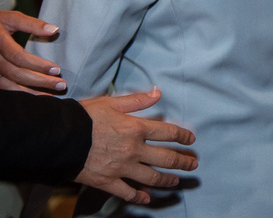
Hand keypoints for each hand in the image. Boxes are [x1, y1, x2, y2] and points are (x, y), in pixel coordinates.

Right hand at [0, 10, 66, 92]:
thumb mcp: (12, 18)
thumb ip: (32, 24)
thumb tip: (55, 30)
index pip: (18, 57)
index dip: (37, 64)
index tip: (57, 70)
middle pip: (15, 73)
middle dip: (39, 81)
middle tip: (61, 85)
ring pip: (8, 85)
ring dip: (30, 92)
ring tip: (50, 96)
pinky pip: (4, 87)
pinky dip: (20, 92)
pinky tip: (34, 95)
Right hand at [76, 88, 196, 203]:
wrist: (60, 138)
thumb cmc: (85, 117)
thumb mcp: (112, 102)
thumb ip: (138, 100)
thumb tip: (158, 93)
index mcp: (137, 129)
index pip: (168, 133)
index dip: (183, 136)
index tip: (191, 140)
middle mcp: (134, 150)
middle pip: (166, 158)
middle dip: (183, 162)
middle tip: (193, 164)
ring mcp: (122, 168)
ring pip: (151, 177)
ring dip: (167, 180)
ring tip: (177, 181)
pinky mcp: (107, 181)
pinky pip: (127, 192)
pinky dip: (138, 196)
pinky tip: (147, 198)